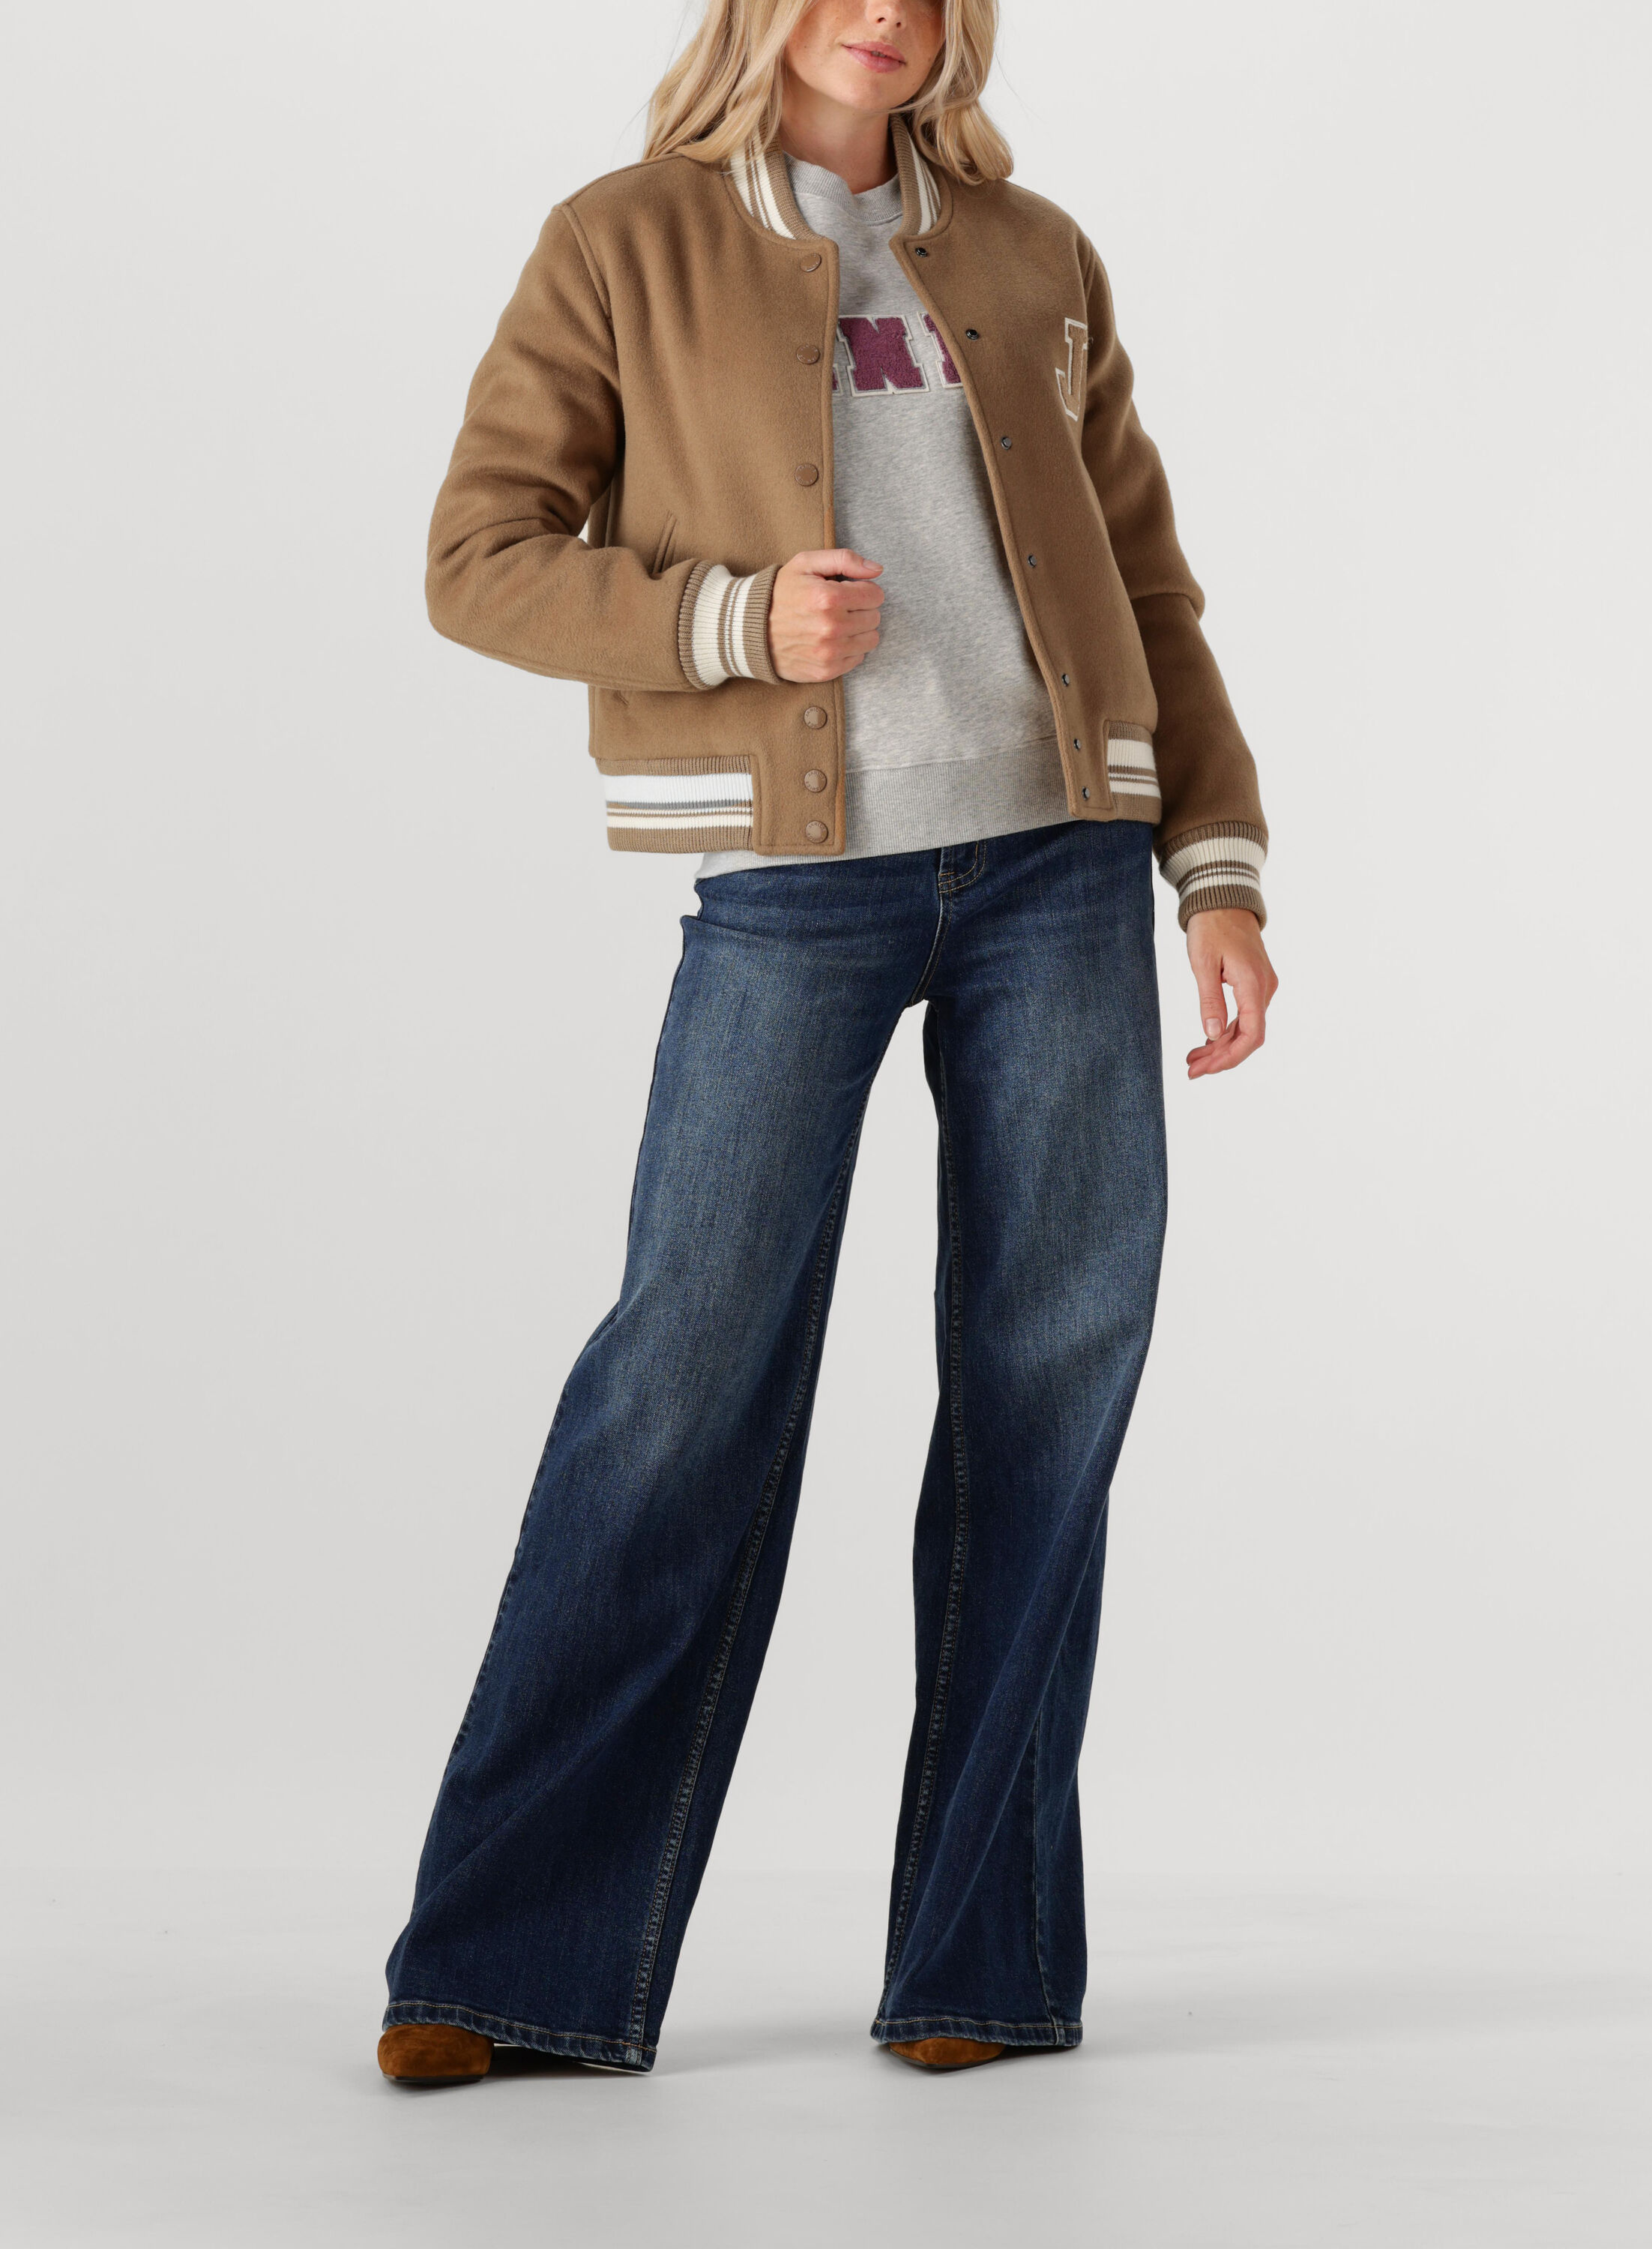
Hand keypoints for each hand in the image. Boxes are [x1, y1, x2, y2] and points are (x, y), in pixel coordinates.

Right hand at [767, 550, 883, 681]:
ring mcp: (829, 653)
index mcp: (828, 598)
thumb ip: (844, 559)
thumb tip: (877, 570)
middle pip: (875, 617)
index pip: (875, 595)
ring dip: (859, 630)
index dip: (864, 590)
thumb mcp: (806, 564)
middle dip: (862, 609)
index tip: (849, 591)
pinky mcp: (826, 671)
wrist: (750, 630)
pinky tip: (832, 640)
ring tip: (839, 623)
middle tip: (841, 607)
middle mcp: (831, 628)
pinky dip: (849, 648)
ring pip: (871, 639)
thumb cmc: (780, 593)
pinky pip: (858, 658)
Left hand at [1185, 909, 1276, 1078]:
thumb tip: (1213, 1035)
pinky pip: (1245, 1015)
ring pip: (1246, 1028)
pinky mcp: (1255, 984)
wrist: (1223, 900)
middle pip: (1248, 1036)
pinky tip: (1207, 1041)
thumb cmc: (1211, 927)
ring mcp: (1262, 986)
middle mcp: (1264, 988)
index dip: (1230, 1057)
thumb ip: (1210, 1000)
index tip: (1206, 1069)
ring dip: (1221, 1046)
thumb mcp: (1203, 963)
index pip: (1252, 1035)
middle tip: (1192, 1070)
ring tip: (1193, 1059)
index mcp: (1253, 984)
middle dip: (1221, 1057)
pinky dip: (1226, 1031)